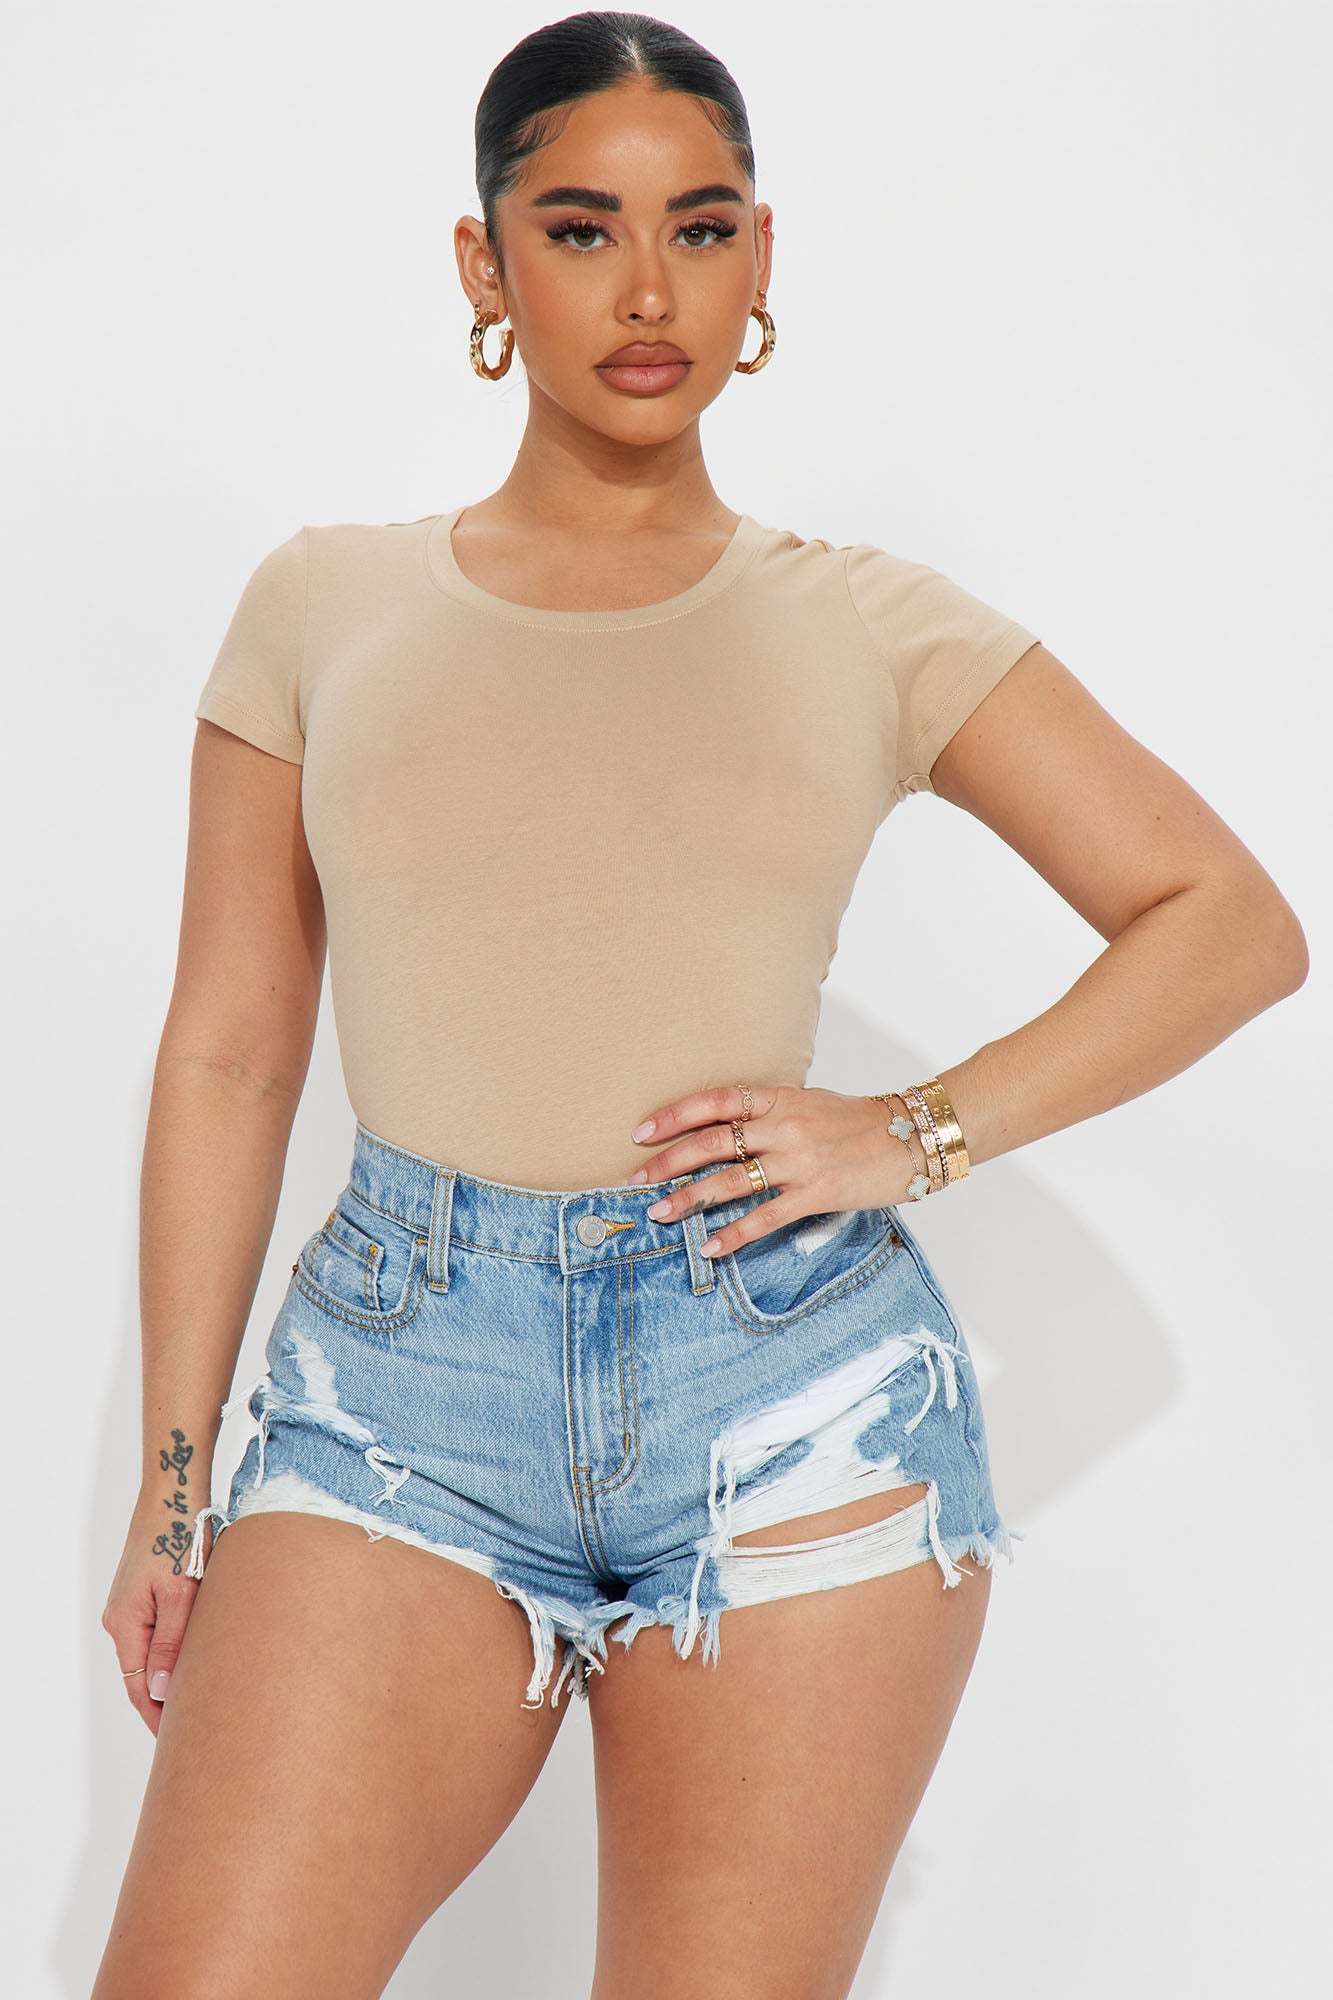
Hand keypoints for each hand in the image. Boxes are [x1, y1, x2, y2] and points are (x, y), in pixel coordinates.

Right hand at [101, 1487, 208, 1736]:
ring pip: (151, 1650)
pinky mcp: (147, 1588)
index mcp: (124, 1623)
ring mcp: (132, 1602)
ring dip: (171, 1673)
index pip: (136, 1685)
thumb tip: (159, 1690)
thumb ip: (171, 1642)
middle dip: (164, 1701)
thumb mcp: (181, 1594)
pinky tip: (196, 1657)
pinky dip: (173, 1649)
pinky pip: (158, 1630)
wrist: (175, 1492)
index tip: (176, 1741)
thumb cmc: (181, 1537)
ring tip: (201, 1699)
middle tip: (194, 1728)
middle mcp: (122, 1616)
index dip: (156, 1715)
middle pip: (141, 1671)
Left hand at [627, 1083, 911, 1255]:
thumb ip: (768, 1113)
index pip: (714, 1102)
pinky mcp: (816, 1194)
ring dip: (689, 1198)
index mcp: (778, 1099)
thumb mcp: (807, 1102)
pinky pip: (765, 1217)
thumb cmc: (857, 1120)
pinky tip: (710, 1247)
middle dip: (668, 1162)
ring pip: (730, 1181)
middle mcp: (783, 1127)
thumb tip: (724, 1128)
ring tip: (659, 1213)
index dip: (673, 1116)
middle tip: (636, 1180)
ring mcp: (799, 1161)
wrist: (912, 1137)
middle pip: (712, 1143)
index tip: (641, 1132)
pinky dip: (734, 1234)